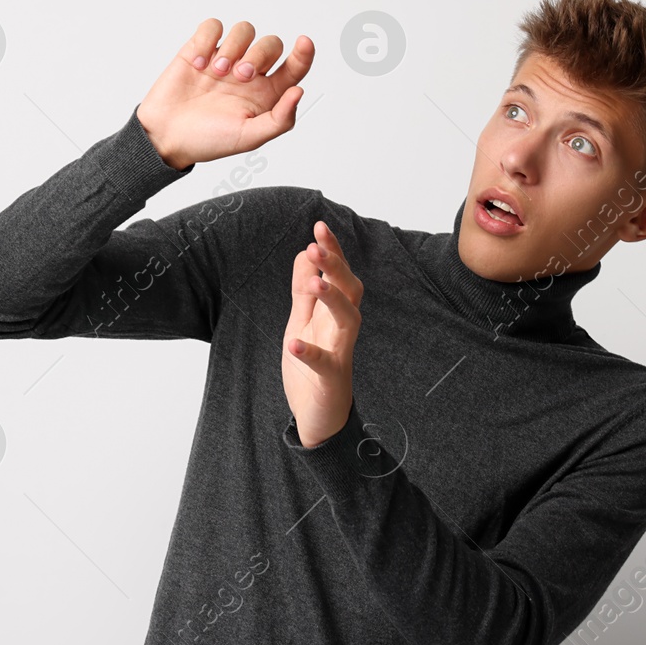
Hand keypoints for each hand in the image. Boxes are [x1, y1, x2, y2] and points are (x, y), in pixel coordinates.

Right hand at [137, 19, 312, 169]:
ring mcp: (225, 59)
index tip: (304, 43)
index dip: (304, 53)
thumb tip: (299, 92)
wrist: (165, 136)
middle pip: (272, 44)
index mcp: (266, 94)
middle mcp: (249, 73)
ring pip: (245, 29)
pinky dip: (207, 40)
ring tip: (216, 72)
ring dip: (233, 47)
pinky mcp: (200, 49)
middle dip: (259, 55)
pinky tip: (198, 63)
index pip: (295, 67)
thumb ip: (279, 119)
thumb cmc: (207, 141)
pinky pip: (212, 26)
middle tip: (239, 76)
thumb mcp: (249, 138)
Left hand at [281, 221, 362, 447]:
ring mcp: (341, 354)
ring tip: (316, 284)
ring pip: (349, 320)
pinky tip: (294, 343)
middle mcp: (343, 330)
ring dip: (332, 300)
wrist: (319, 418)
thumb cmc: (312, 370)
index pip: (338, 275)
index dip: (332, 251)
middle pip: (351, 290)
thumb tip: (303, 253)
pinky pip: (325, 364)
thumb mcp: (300, 323)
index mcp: (334, 314)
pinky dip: (310, 352)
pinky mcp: (332, 379)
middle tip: (316, 248)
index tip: (319, 226)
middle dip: (336, 267)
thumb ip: (303, 292)